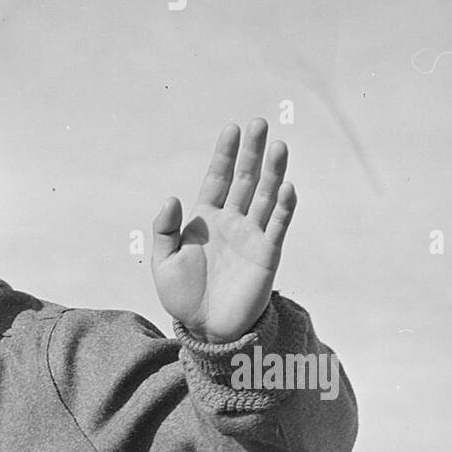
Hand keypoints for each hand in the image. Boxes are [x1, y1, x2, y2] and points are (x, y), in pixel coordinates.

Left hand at [151, 119, 296, 343]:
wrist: (205, 328)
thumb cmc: (183, 295)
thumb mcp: (164, 263)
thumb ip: (164, 230)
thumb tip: (170, 198)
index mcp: (205, 219)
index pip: (218, 179)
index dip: (224, 155)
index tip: (232, 129)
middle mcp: (231, 221)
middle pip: (245, 179)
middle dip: (252, 152)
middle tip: (259, 123)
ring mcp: (251, 235)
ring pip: (265, 196)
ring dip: (273, 172)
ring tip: (279, 146)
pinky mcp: (266, 254)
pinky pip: (277, 226)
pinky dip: (283, 207)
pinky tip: (287, 187)